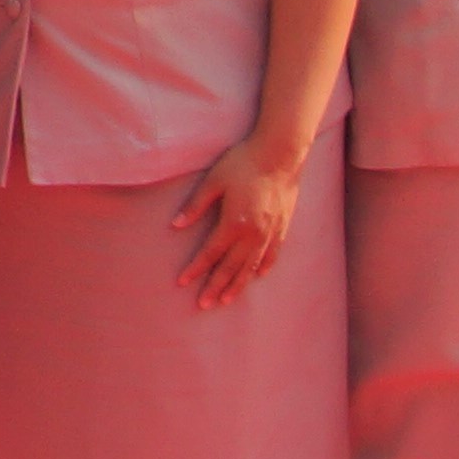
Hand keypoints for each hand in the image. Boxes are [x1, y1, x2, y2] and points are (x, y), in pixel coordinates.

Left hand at [172, 130, 312, 306]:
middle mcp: (254, 234)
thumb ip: (195, 205)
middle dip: (215, 287)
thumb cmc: (242, 163)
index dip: (195, 269)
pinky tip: (257, 277)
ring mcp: (271, 232)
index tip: (182, 282)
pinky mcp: (283, 227)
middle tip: (203, 305)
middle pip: (231, 267)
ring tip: (226, 300)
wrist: (280, 154)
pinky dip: (263, 268)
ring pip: (252, 266)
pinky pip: (273, 255)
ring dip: (238, 284)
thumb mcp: (213, 181)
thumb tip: (175, 225)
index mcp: (234, 223)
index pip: (210, 254)